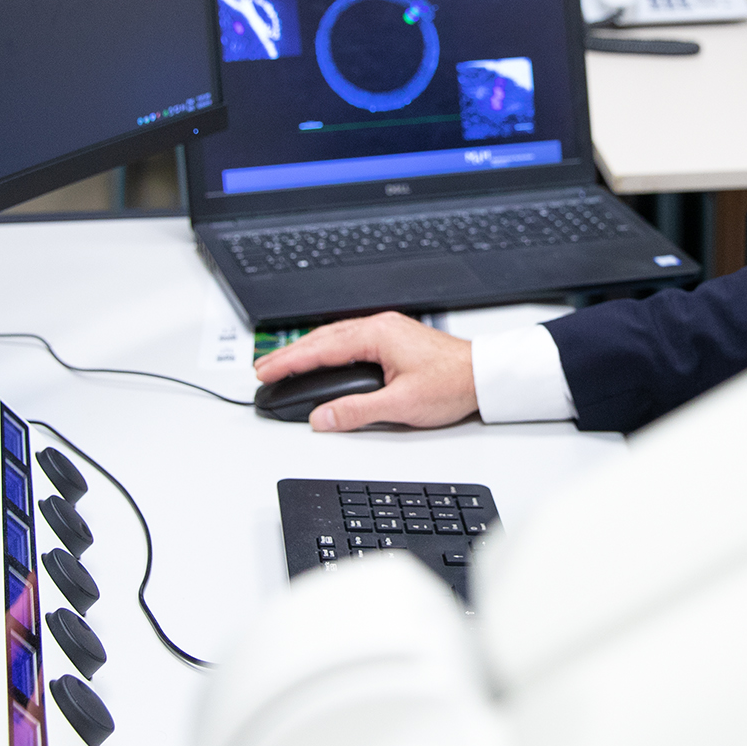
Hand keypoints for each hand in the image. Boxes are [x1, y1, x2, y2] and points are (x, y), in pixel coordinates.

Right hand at [253, 311, 477, 431]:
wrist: (483, 376)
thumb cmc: (452, 383)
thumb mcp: (400, 406)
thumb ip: (355, 412)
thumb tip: (322, 418)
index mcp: (377, 335)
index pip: (320, 349)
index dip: (289, 361)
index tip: (265, 372)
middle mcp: (379, 327)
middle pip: (322, 338)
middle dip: (289, 354)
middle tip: (262, 370)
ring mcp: (386, 331)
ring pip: (334, 337)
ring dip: (306, 350)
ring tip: (282, 364)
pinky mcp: (393, 339)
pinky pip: (349, 339)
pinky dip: (327, 349)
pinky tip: (320, 357)